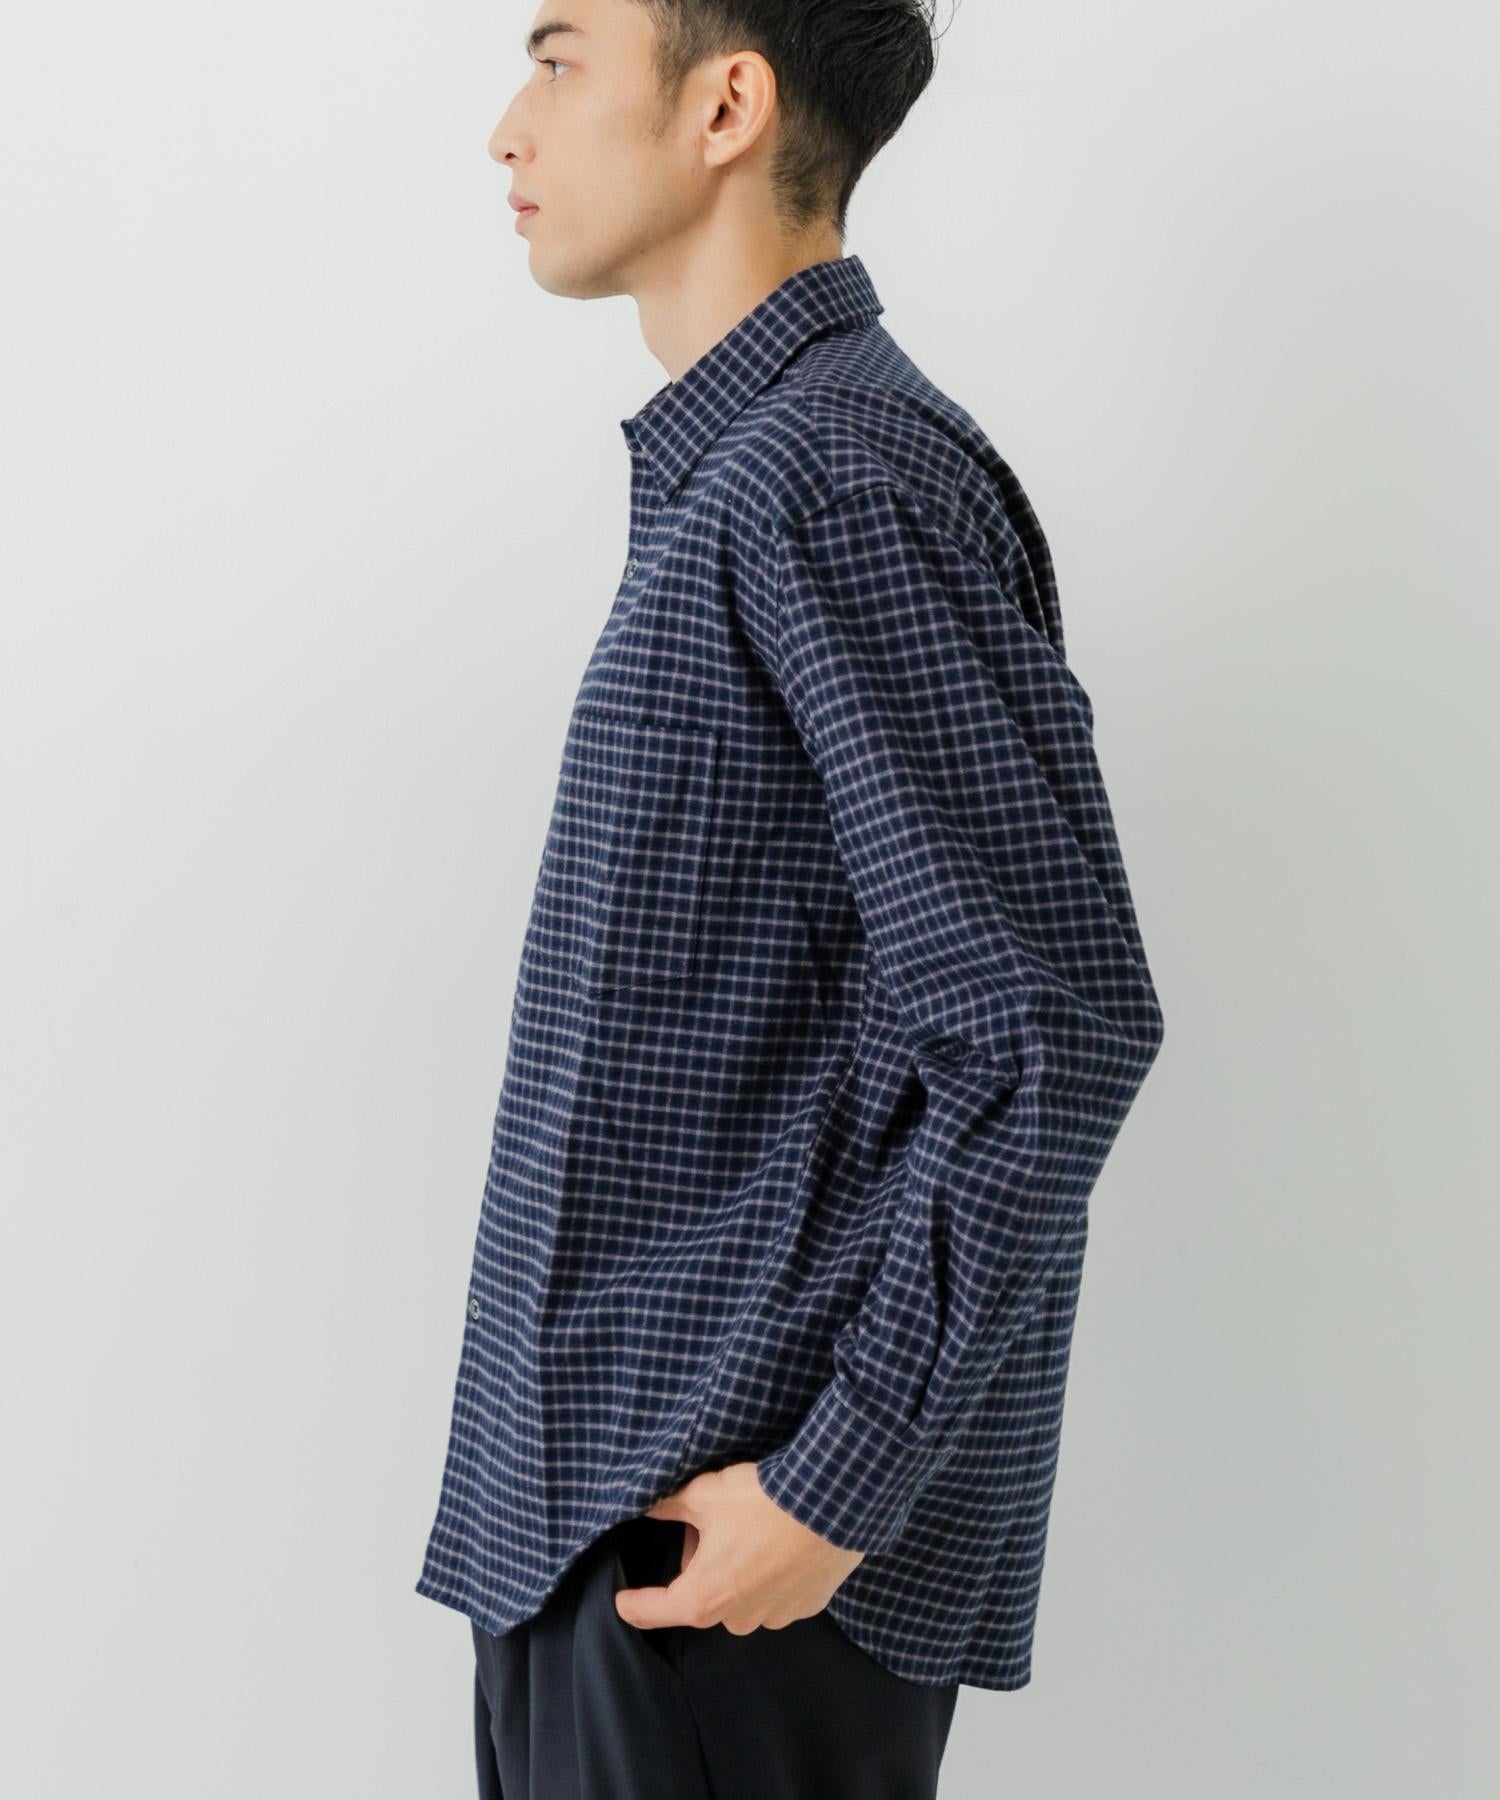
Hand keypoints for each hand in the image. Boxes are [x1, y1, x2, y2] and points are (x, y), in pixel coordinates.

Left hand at [613, 1460, 865, 1634]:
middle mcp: (737, 1619)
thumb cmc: (761, 1501)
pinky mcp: (808, 1606)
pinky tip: (783, 1541)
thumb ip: (669, 1505)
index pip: (653, 1610)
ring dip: (738, 1571)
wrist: (833, 1502)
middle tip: (710, 1524)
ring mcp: (776, 1617)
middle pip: (702, 1595)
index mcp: (703, 1597)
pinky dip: (773, 1573)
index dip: (632, 1604)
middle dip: (699, 1564)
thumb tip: (648, 1506)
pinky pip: (777, 1594)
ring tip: (752, 1529)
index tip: (621, 1602)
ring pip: (741, 1596)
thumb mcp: (705, 1494)